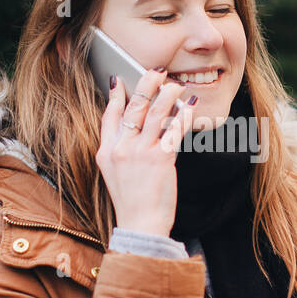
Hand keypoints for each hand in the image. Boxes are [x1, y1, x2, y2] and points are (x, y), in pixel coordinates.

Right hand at [96, 68, 197, 238]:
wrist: (141, 225)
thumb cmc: (132, 201)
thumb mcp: (113, 173)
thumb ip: (119, 148)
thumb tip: (134, 125)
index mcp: (106, 151)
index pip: (109, 115)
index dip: (115, 95)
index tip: (120, 79)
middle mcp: (120, 148)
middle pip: (134, 106)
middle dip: (147, 84)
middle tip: (158, 72)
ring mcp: (139, 152)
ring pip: (156, 111)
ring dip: (169, 93)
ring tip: (177, 86)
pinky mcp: (160, 159)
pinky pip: (174, 129)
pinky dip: (184, 115)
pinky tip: (191, 107)